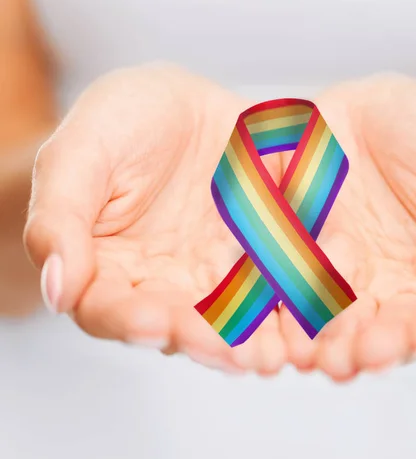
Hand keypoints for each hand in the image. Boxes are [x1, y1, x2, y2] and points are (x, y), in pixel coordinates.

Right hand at [24, 64, 286, 374]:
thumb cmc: (119, 124)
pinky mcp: (262, 255)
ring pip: (236, 315)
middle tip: (233, 352)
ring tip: (277, 350)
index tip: (154, 322)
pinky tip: (315, 304)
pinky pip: (282, 278)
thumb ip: (61, 217)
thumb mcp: (80, 153)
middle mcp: (164, 284)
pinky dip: (297, 294)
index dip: (131, 321)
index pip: (111, 310)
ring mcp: (217, 275)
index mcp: (107, 270)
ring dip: (258, 337)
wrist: (181, 106)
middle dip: (208, 341)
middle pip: (182, 326)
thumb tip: (57, 288)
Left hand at [278, 75, 415, 380]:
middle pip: (401, 333)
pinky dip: (296, 321)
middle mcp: (410, 288)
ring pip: (350, 327)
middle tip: (369, 353)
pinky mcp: (312, 267)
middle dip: (385, 348)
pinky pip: (303, 298)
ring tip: (325, 356)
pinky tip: (290, 336)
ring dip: (339, 347)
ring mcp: (358, 281)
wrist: (365, 106)